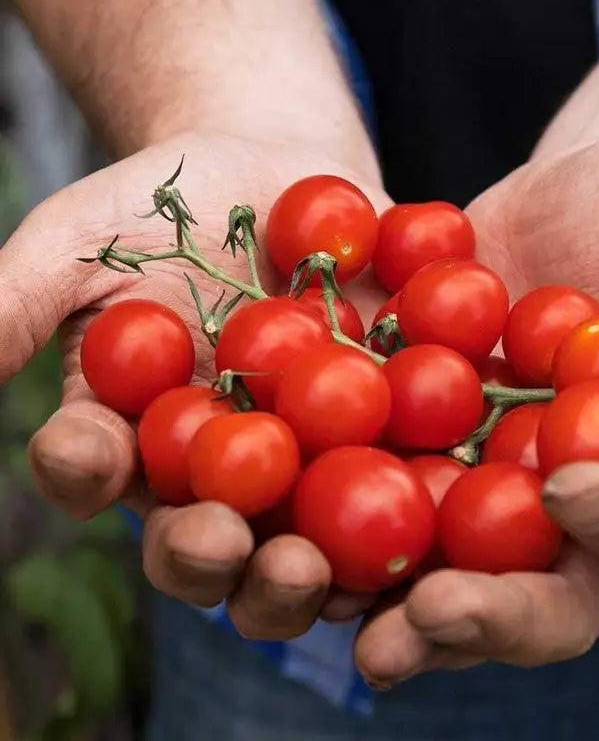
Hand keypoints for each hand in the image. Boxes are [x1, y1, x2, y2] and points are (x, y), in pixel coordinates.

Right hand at [0, 130, 389, 636]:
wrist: (286, 173)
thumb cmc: (175, 198)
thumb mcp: (89, 230)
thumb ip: (19, 292)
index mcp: (136, 428)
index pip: (93, 468)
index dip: (83, 469)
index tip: (87, 453)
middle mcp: (217, 465)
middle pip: (202, 536)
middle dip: (206, 553)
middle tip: (224, 545)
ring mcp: (303, 461)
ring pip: (297, 540)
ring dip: (302, 569)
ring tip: (315, 566)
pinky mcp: (382, 437)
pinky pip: (392, 479)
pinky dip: (401, 502)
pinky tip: (415, 507)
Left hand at [354, 134, 598, 686]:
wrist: (591, 185)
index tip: (566, 487)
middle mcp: (578, 491)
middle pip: (546, 586)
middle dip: (491, 615)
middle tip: (429, 620)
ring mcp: (495, 469)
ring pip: (450, 563)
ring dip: (393, 602)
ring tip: (334, 613)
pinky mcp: (427, 431)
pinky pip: (383, 486)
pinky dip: (336, 515)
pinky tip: (284, 526)